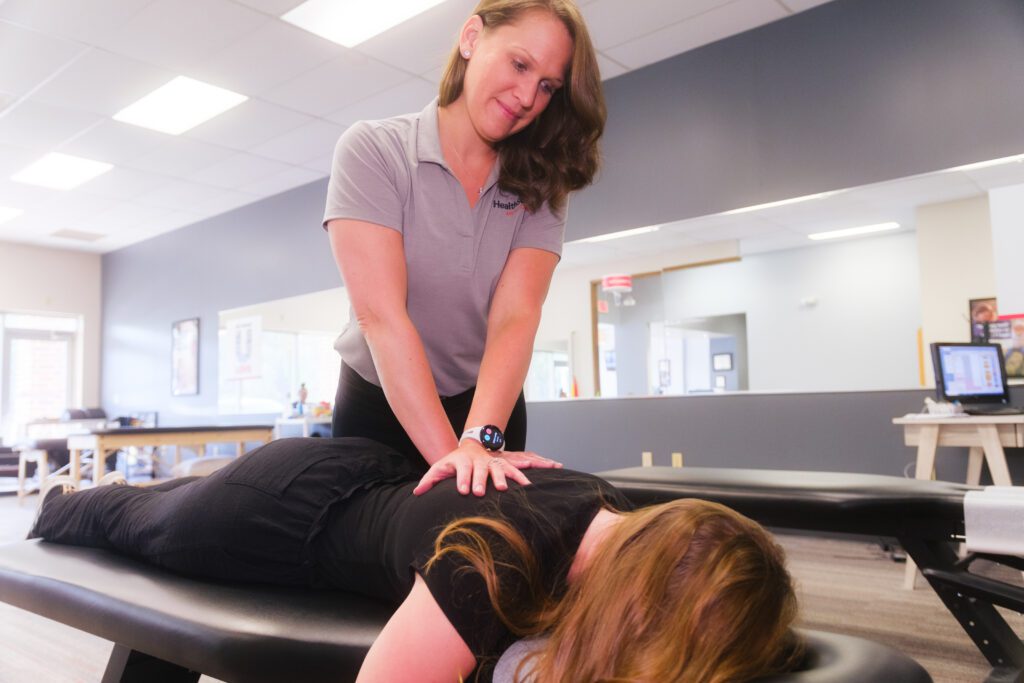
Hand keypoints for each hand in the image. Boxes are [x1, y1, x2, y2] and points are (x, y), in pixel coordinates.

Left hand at [412, 442, 560, 496]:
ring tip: (529, 483)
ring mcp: (500, 459)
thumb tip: (416, 492)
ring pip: (511, 464)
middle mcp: (486, 460)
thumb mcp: (439, 468)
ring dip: (520, 473)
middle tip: (499, 489)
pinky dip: (541, 462)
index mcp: (467, 462)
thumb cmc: (455, 461)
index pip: (465, 471)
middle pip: (490, 469)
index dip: (466, 480)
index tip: (467, 492)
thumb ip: (429, 479)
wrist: (471, 444)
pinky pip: (528, 460)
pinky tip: (555, 466)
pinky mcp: (511, 460)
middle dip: (495, 479)